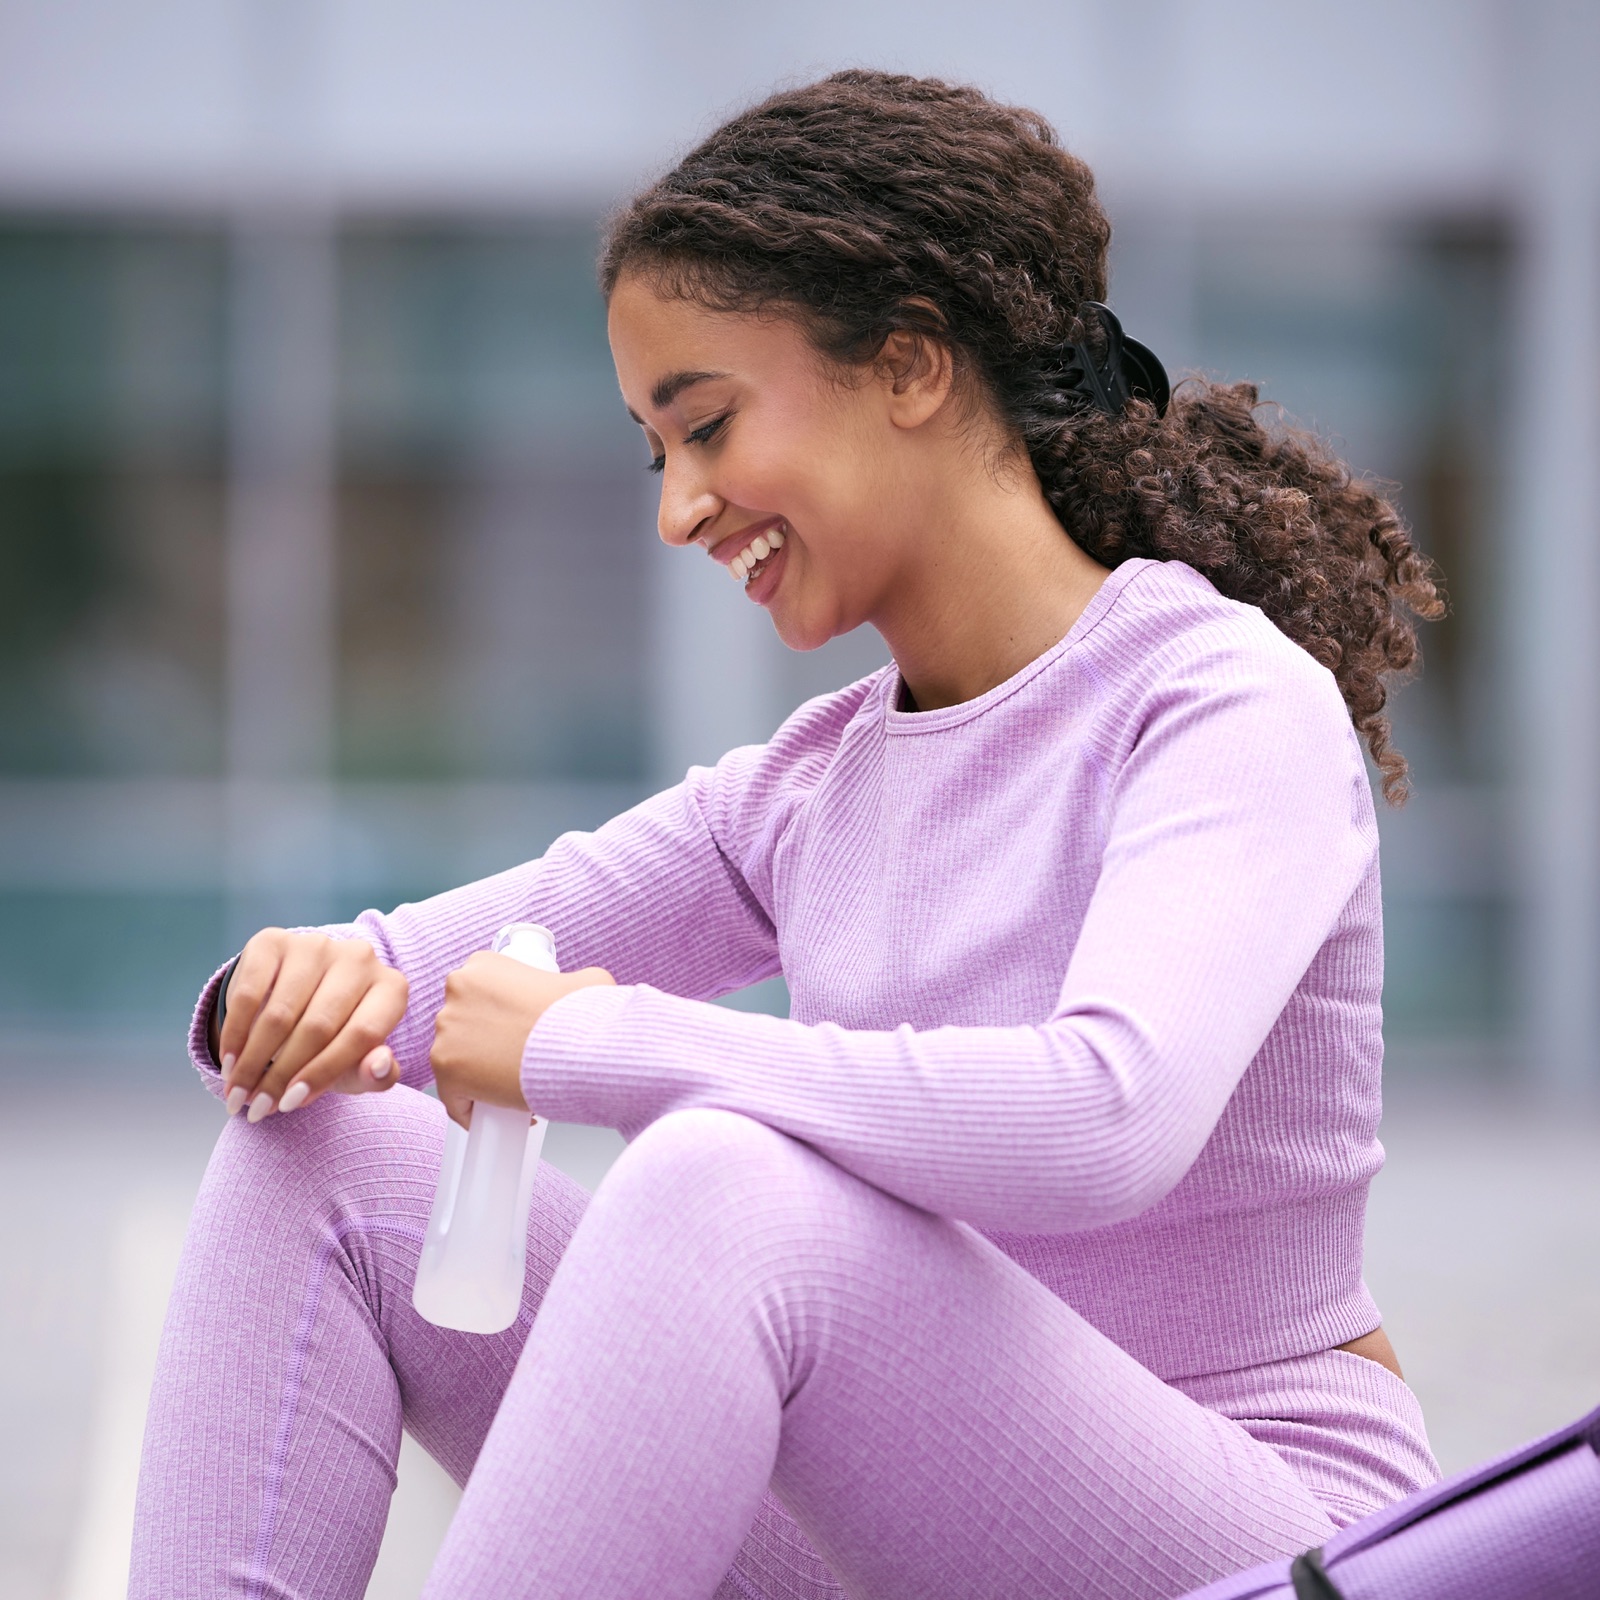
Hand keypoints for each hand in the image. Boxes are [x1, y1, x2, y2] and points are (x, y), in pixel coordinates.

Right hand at [217, 930, 409, 1120]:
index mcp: (391, 988)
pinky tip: (229, 1062)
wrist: (299, 997)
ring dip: (254, 1061)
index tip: (292, 1104)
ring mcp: (317, 944)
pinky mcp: (274, 941)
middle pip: (317, 1026)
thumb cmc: (337, 1040)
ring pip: (280, 1013)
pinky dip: (236, 1033)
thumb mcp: (358, 1064)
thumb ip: (377, 1074)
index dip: (324, 1073)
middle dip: (281, 1075)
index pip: (361, 1035)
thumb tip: (378, 1065)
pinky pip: (249, 993)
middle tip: (256, 1108)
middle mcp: (359, 958)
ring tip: (238, 1095)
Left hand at [429, 952, 615, 1127]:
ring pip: (457, 1059)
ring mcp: (447, 1031)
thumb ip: (568, 982)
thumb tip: (573, 993)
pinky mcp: (446, 1069)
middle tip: (516, 1058)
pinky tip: (493, 1114)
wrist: (580, 1048)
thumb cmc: (581, 1016)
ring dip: (477, 1074)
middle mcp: (456, 991)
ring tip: (510, 1086)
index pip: (478, 994)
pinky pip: (454, 1096)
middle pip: (463, 1024)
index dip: (497, 1015)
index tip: (514, 1032)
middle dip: (484, 1043)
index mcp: (482, 965)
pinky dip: (471, 1108)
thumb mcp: (585, 981)